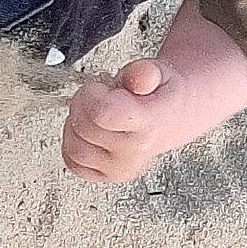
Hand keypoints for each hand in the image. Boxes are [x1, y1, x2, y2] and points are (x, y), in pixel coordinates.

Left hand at [62, 58, 180, 183]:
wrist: (172, 117)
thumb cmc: (160, 95)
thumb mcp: (157, 71)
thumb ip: (144, 72)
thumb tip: (140, 78)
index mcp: (148, 124)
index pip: (102, 114)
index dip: (93, 94)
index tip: (101, 86)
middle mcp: (135, 152)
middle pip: (83, 128)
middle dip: (84, 103)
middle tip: (100, 95)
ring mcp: (121, 168)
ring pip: (74, 148)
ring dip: (76, 124)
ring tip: (96, 113)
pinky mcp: (108, 176)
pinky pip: (73, 162)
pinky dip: (74, 144)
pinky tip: (90, 131)